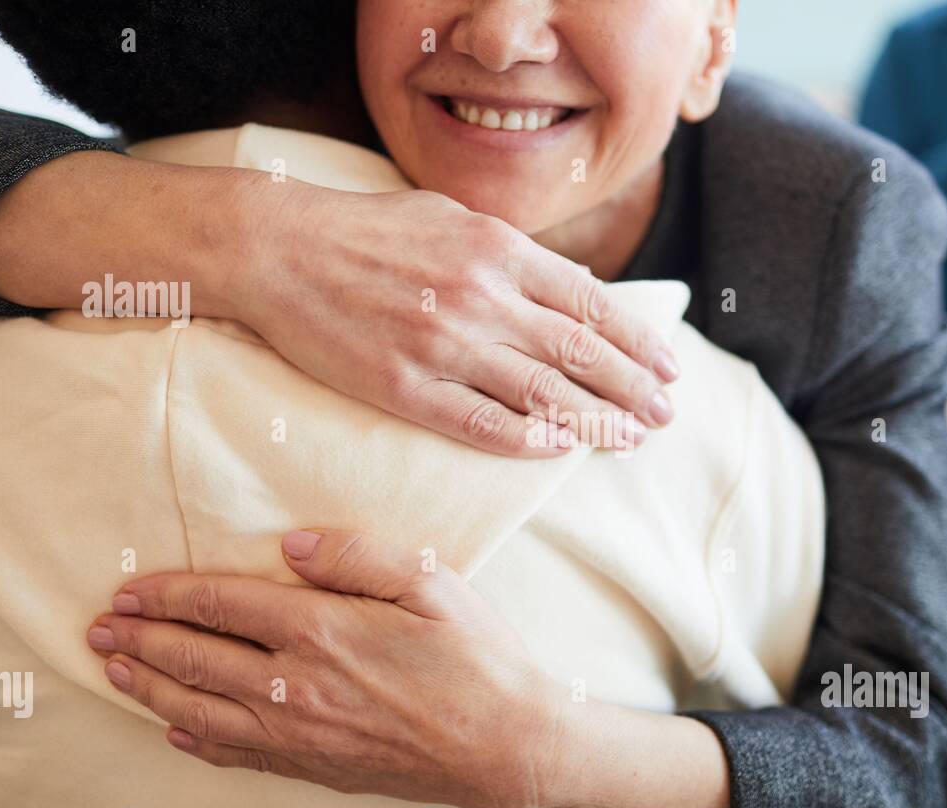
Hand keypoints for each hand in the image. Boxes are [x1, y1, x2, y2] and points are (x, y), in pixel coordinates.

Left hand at [86, 528, 566, 807]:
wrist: (506, 746)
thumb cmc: (477, 659)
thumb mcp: (430, 583)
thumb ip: (356, 555)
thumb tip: (289, 546)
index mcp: (322, 629)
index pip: (221, 605)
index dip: (168, 594)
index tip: (132, 588)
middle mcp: (296, 685)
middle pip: (195, 658)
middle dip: (142, 639)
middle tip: (100, 628)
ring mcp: (300, 733)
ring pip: (201, 710)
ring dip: (150, 688)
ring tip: (117, 670)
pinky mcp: (313, 766)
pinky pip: (235, 754)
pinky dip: (194, 740)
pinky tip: (176, 731)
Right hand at [229, 183, 678, 456]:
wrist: (277, 249)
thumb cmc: (367, 230)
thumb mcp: (451, 217)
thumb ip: (512, 254)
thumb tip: (567, 289)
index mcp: (498, 250)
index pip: (591, 305)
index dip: (638, 341)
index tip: (669, 367)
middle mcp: (482, 297)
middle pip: (579, 353)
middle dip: (634, 387)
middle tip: (667, 414)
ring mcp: (444, 345)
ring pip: (542, 394)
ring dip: (597, 421)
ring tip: (632, 438)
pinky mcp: (404, 386)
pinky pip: (480, 423)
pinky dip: (526, 440)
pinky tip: (559, 451)